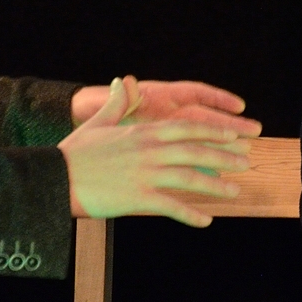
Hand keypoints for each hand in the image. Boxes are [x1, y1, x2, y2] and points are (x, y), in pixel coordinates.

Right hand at [59, 77, 252, 227]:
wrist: (55, 179)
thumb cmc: (75, 153)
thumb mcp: (98, 123)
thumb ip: (117, 103)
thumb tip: (123, 79)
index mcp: (144, 132)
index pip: (188, 128)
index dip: (214, 131)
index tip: (233, 136)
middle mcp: (150, 151)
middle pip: (196, 152)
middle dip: (224, 156)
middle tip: (246, 162)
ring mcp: (145, 174)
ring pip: (190, 178)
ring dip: (216, 185)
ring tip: (235, 191)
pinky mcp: (138, 198)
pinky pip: (171, 207)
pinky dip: (190, 214)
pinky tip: (206, 221)